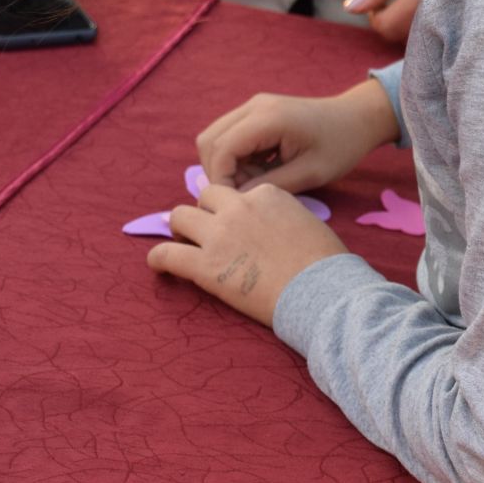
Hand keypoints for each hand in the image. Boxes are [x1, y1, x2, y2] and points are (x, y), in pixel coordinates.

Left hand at [152, 183, 345, 326]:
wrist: (322, 289)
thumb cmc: (326, 262)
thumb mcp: (306, 221)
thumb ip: (281, 215)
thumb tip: (270, 226)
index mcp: (266, 193)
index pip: (237, 193)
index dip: (233, 209)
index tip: (236, 225)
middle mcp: (239, 206)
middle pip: (205, 197)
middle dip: (203, 212)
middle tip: (206, 232)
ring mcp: (219, 235)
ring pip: (179, 216)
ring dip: (180, 229)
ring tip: (184, 245)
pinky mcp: (206, 266)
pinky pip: (166, 254)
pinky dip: (158, 258)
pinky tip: (158, 265)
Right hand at [195, 80, 398, 189]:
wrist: (357, 118)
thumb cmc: (341, 146)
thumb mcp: (310, 173)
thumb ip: (270, 187)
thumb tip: (235, 200)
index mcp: (268, 118)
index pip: (220, 150)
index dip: (220, 181)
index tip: (237, 203)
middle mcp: (253, 106)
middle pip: (208, 141)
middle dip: (219, 172)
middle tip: (247, 193)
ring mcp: (253, 106)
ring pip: (215, 138)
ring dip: (227, 165)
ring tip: (258, 181)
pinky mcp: (256, 112)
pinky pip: (229, 136)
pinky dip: (236, 157)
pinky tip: (262, 169)